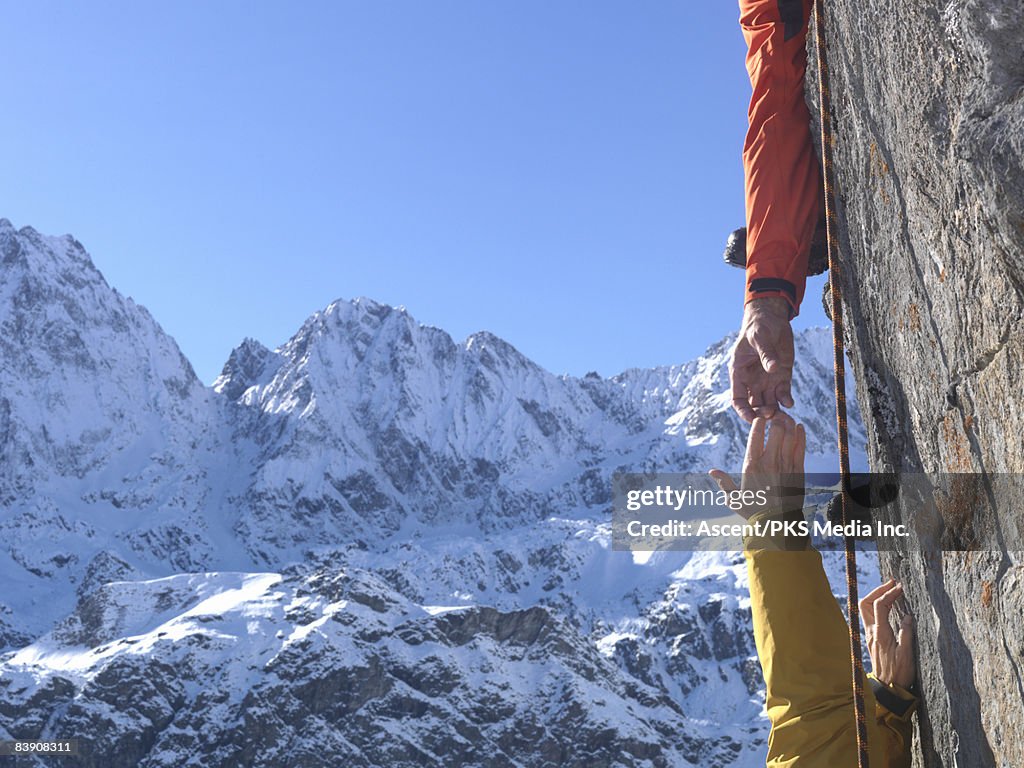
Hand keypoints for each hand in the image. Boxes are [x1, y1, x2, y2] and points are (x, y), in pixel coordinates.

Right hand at [709, 413, 804, 519]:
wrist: (778, 523)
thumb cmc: (753, 511)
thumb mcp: (734, 499)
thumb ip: (724, 483)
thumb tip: (712, 471)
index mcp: (751, 466)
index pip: (755, 436)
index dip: (758, 423)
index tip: (759, 418)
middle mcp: (769, 462)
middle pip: (776, 431)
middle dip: (776, 420)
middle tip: (775, 416)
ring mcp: (786, 466)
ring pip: (790, 436)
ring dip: (789, 424)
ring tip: (786, 418)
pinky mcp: (799, 471)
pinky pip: (801, 448)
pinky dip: (801, 435)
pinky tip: (800, 427)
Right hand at [730, 297, 794, 421]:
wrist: (772, 320)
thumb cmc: (759, 327)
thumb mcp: (760, 338)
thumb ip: (766, 354)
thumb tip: (773, 368)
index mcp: (739, 373)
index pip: (737, 399)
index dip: (743, 411)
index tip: (752, 419)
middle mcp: (752, 381)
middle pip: (754, 405)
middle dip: (762, 414)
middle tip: (773, 417)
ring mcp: (767, 380)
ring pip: (769, 404)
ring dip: (775, 412)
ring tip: (784, 418)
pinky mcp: (781, 377)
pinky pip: (783, 394)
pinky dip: (786, 401)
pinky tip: (790, 403)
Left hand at [860, 579, 915, 689]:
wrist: (888, 688)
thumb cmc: (899, 674)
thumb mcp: (907, 655)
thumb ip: (906, 634)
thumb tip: (907, 617)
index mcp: (880, 633)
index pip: (880, 606)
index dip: (890, 594)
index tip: (900, 587)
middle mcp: (871, 632)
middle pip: (866, 603)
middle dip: (878, 590)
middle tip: (892, 584)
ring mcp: (870, 635)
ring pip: (866, 609)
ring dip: (876, 597)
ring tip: (891, 591)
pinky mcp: (872, 639)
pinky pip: (871, 616)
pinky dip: (878, 607)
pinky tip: (890, 607)